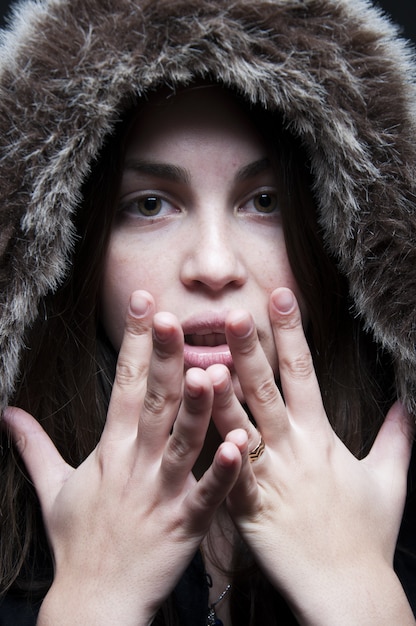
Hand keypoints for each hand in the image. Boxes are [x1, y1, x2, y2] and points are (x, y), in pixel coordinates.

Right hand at [3, 290, 243, 625]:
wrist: (94, 602)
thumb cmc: (78, 541)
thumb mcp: (52, 488)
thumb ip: (34, 445)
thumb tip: (7, 414)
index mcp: (110, 449)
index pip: (123, 384)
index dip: (133, 342)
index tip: (143, 303)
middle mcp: (135, 464)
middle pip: (154, 403)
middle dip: (164, 358)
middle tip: (173, 317)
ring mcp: (161, 493)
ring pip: (182, 442)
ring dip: (197, 407)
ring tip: (212, 369)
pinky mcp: (185, 525)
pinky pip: (207, 495)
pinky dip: (223, 470)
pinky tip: (239, 444)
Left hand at [208, 287, 414, 624]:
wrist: (349, 590)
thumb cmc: (366, 534)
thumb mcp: (389, 479)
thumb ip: (397, 437)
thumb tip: (409, 405)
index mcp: (321, 437)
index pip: (304, 372)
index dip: (292, 333)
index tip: (279, 296)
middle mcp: (293, 450)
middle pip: (268, 391)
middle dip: (250, 350)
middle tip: (231, 313)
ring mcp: (271, 479)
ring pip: (240, 428)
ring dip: (220, 395)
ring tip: (200, 363)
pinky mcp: (250, 510)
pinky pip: (228, 478)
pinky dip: (215, 455)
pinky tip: (197, 432)